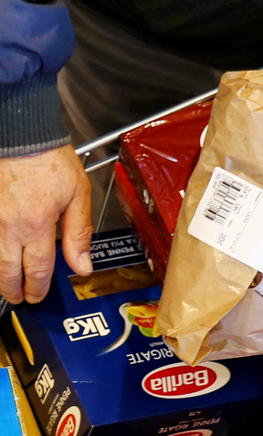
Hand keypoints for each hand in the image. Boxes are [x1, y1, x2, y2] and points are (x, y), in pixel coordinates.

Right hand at [0, 146, 93, 304]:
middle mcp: (8, 226)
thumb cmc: (49, 161)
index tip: (38, 296)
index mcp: (37, 225)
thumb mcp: (78, 196)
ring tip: (6, 285)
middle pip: (7, 271)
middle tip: (20, 298)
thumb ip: (79, 234)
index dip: (38, 288)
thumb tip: (82, 265)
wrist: (21, 137)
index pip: (38, 270)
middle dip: (14, 290)